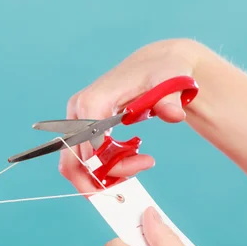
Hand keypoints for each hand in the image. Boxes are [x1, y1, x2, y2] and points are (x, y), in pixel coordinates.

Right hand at [59, 38, 203, 192]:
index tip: (146, 162)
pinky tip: (129, 159)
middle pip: (73, 160)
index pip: (90, 148)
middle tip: (133, 178)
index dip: (113, 165)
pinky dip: (101, 168)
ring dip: (102, 176)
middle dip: (100, 180)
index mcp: (93, 100)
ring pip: (74, 163)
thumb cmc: (162, 72)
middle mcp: (78, 110)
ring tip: (136, 166)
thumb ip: (170, 99)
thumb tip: (174, 114)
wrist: (155, 65)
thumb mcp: (170, 82)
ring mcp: (76, 118)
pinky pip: (81, 157)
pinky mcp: (81, 125)